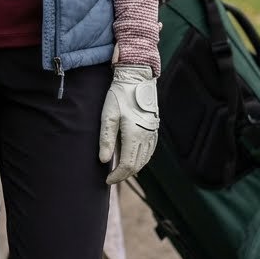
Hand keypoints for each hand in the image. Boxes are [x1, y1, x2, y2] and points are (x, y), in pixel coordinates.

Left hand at [99, 65, 158, 184]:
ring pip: (145, 159)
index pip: (128, 165)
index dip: (118, 176)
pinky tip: (134, 158)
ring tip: (120, 169)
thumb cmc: (120, 95)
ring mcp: (153, 132)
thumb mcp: (108, 116)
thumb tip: (104, 160)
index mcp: (135, 135)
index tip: (107, 180)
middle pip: (138, 165)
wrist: (137, 78)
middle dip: (125, 174)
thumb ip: (106, 139)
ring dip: (134, 168)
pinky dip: (142, 158)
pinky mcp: (155, 128)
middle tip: (112, 177)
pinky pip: (150, 150)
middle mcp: (147, 136)